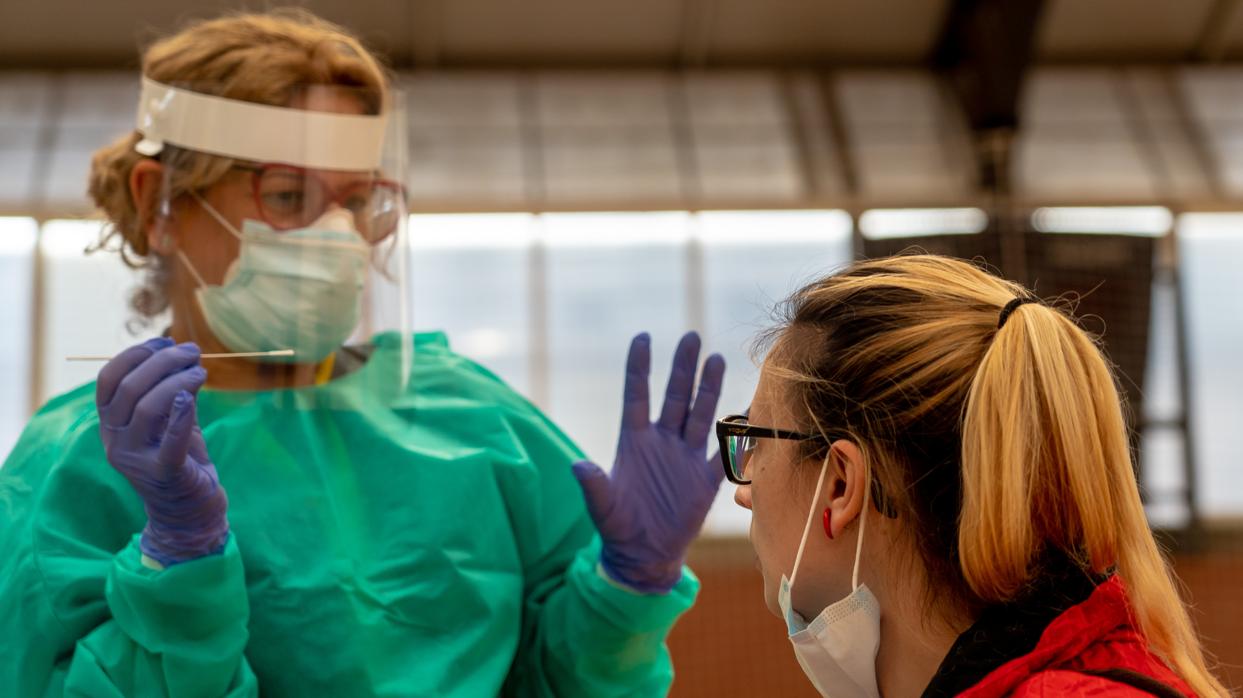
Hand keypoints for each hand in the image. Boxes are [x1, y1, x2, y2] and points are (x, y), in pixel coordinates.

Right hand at [96, 337, 228, 566]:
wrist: (190, 510)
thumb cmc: (181, 459)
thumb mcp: (174, 419)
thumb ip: (173, 389)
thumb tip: (182, 352)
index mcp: (111, 424)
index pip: (108, 380)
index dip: (135, 355)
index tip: (166, 341)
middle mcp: (115, 441)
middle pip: (128, 389)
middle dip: (163, 362)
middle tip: (194, 351)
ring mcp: (135, 460)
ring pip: (146, 409)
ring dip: (177, 381)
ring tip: (202, 372)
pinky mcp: (162, 474)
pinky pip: (169, 441)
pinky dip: (181, 415)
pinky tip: (193, 395)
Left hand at [571, 332, 725, 593]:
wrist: (645, 557)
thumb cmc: (617, 528)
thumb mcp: (602, 506)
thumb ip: (593, 485)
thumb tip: (576, 466)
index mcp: (633, 442)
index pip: (637, 394)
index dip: (639, 366)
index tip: (643, 336)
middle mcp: (661, 442)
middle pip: (675, 396)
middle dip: (683, 367)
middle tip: (691, 337)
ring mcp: (684, 456)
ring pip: (699, 413)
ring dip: (708, 388)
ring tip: (715, 358)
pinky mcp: (705, 478)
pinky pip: (724, 450)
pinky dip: (736, 432)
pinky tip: (749, 409)